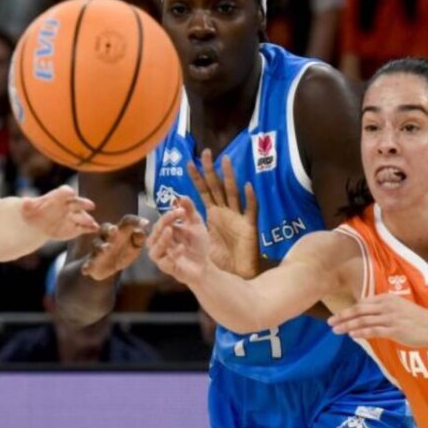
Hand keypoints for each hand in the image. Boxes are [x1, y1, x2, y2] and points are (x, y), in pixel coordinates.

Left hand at [20, 185, 98, 240]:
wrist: (39, 223)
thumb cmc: (34, 212)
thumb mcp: (28, 208)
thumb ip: (28, 205)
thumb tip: (25, 202)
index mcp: (57, 197)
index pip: (64, 192)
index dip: (67, 192)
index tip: (70, 193)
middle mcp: (68, 205)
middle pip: (77, 202)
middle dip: (83, 203)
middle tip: (90, 205)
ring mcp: (73, 216)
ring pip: (82, 217)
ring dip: (87, 219)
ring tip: (92, 223)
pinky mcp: (75, 227)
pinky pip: (84, 227)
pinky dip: (89, 228)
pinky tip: (94, 229)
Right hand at [81, 213, 149, 280]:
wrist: (108, 267)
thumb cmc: (123, 252)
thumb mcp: (135, 247)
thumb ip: (139, 240)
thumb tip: (140, 232)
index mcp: (121, 231)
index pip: (127, 222)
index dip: (135, 221)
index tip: (145, 223)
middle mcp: (108, 236)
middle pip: (106, 228)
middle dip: (110, 229)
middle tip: (115, 230)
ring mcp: (99, 248)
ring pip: (97, 244)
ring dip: (101, 246)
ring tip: (106, 249)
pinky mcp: (92, 261)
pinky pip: (88, 262)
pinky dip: (87, 265)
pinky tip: (86, 270)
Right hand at [148, 194, 212, 285]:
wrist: (205, 265)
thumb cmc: (197, 246)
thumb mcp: (196, 225)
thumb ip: (189, 211)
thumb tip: (182, 196)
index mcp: (164, 233)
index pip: (162, 222)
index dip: (169, 215)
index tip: (181, 210)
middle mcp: (159, 244)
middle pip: (154, 233)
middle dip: (163, 223)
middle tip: (174, 216)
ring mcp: (162, 257)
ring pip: (154, 249)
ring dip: (162, 239)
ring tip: (171, 230)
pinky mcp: (167, 268)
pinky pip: (164, 262)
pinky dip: (172, 254)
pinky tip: (182, 247)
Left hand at [187, 149, 259, 277]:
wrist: (236, 274)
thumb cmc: (220, 258)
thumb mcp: (200, 238)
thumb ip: (190, 223)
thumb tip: (176, 205)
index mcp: (213, 214)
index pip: (203, 192)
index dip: (196, 178)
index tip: (188, 163)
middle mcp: (225, 212)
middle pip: (217, 187)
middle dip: (211, 170)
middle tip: (205, 152)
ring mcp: (238, 217)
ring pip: (233, 193)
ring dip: (229, 177)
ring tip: (225, 161)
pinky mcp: (250, 227)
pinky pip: (251, 210)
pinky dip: (250, 198)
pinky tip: (248, 186)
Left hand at [328, 293, 427, 345]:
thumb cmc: (417, 319)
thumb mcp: (399, 308)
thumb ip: (383, 310)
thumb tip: (366, 317)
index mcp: (387, 298)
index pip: (362, 304)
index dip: (348, 310)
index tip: (337, 315)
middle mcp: (387, 306)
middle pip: (359, 310)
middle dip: (343, 316)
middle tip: (329, 322)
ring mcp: (390, 317)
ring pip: (364, 321)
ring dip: (348, 325)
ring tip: (336, 330)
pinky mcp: (395, 329)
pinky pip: (374, 330)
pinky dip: (361, 332)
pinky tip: (352, 335)